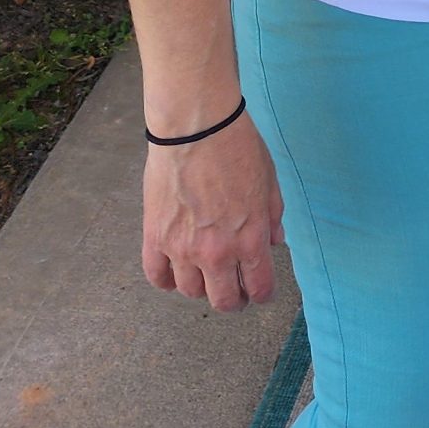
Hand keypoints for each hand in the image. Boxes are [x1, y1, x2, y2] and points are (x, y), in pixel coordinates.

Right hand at [142, 114, 284, 310]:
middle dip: (233, 301)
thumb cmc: (237, 147)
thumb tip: (273, 242)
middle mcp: (217, 252)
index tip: (260, 292)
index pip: (259, 288)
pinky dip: (166, 280)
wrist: (197, 127)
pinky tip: (175, 271)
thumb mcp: (269, 180)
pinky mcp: (155, 237)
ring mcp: (183, 248)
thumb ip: (273, 216)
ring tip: (204, 274)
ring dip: (201, 287)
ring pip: (191, 291)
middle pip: (223, 300)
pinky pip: (157, 276)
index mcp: (250, 238)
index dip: (262, 295)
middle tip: (234, 292)